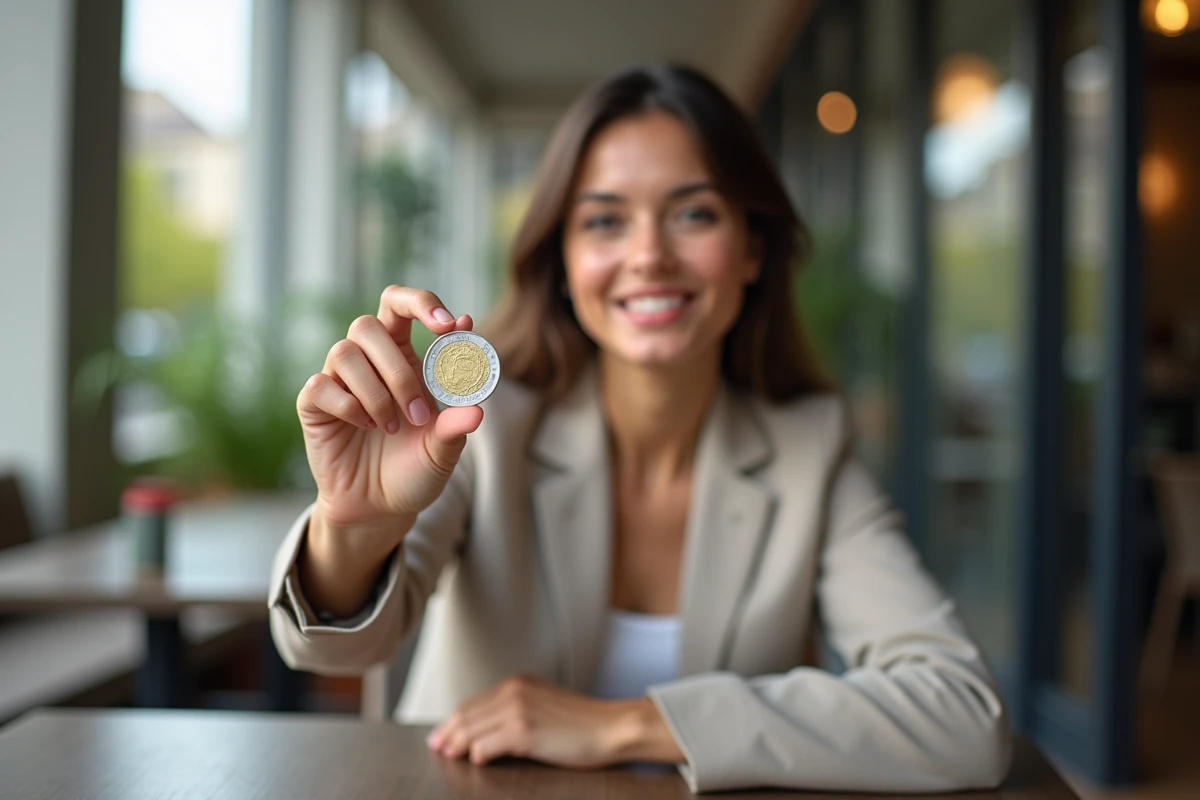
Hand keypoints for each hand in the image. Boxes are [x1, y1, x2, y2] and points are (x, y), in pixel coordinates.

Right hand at [297, 285, 484, 527]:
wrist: (380, 508)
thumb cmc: (415, 470)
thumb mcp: (443, 452)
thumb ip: (457, 427)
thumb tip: (477, 408)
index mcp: (405, 357)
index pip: (403, 305)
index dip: (423, 304)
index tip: (451, 326)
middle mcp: (369, 361)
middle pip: (368, 325)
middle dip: (398, 369)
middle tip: (419, 414)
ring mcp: (338, 380)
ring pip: (344, 352)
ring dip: (375, 393)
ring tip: (390, 427)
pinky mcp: (314, 404)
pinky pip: (321, 385)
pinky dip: (348, 406)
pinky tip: (365, 427)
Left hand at [426, 675, 684, 768]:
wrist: (611, 727)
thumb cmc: (585, 722)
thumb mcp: (545, 706)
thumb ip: (517, 710)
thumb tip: (489, 730)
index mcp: (518, 684)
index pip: (473, 702)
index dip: (454, 720)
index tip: (443, 733)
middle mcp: (514, 692)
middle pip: (467, 714)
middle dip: (448, 733)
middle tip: (438, 747)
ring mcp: (517, 710)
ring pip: (472, 729)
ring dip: (458, 744)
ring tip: (451, 756)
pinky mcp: (524, 731)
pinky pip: (488, 745)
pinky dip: (479, 754)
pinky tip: (478, 760)